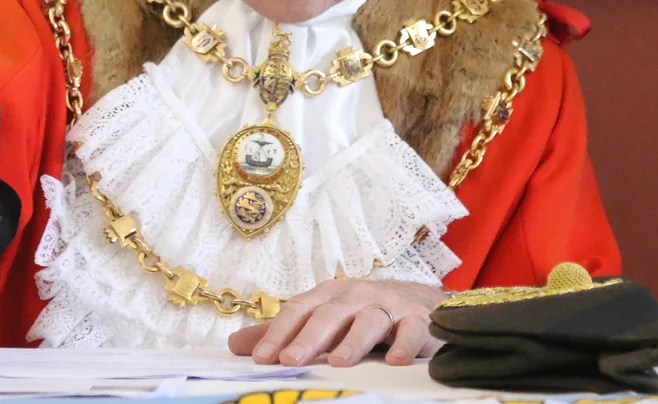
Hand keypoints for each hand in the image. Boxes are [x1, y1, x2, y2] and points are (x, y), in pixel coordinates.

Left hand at [228, 278, 446, 366]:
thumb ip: (283, 333)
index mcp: (330, 294)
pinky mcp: (418, 321)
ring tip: (337, 362)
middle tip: (288, 360)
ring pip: (369, 320)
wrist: (422, 303)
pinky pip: (411, 331)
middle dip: (308, 337)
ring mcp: (389, 306)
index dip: (278, 332)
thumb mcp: (323, 319)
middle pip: (329, 314)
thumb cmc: (364, 313)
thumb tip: (235, 344)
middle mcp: (357, 295)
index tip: (260, 358)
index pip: (298, 309)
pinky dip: (404, 345)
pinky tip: (395, 362)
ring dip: (353, 341)